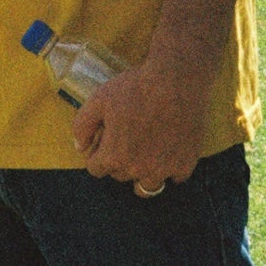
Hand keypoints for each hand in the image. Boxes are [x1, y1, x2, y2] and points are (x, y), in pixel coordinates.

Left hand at [71, 58, 210, 192]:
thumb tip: (80, 148)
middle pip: (121, 175)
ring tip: (147, 151)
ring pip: (148, 186)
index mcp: (114, 157)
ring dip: (143, 172)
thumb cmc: (135, 88)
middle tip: (128, 136)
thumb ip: (82, 127)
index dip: (98, 152)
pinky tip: (169, 146)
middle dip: (120, 160)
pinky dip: (171, 166)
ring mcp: (164, 170)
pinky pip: (175, 177)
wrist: (177, 80)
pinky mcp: (185, 164)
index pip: (97, 169)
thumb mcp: (99, 100)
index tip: (107, 138)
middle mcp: (138, 170)